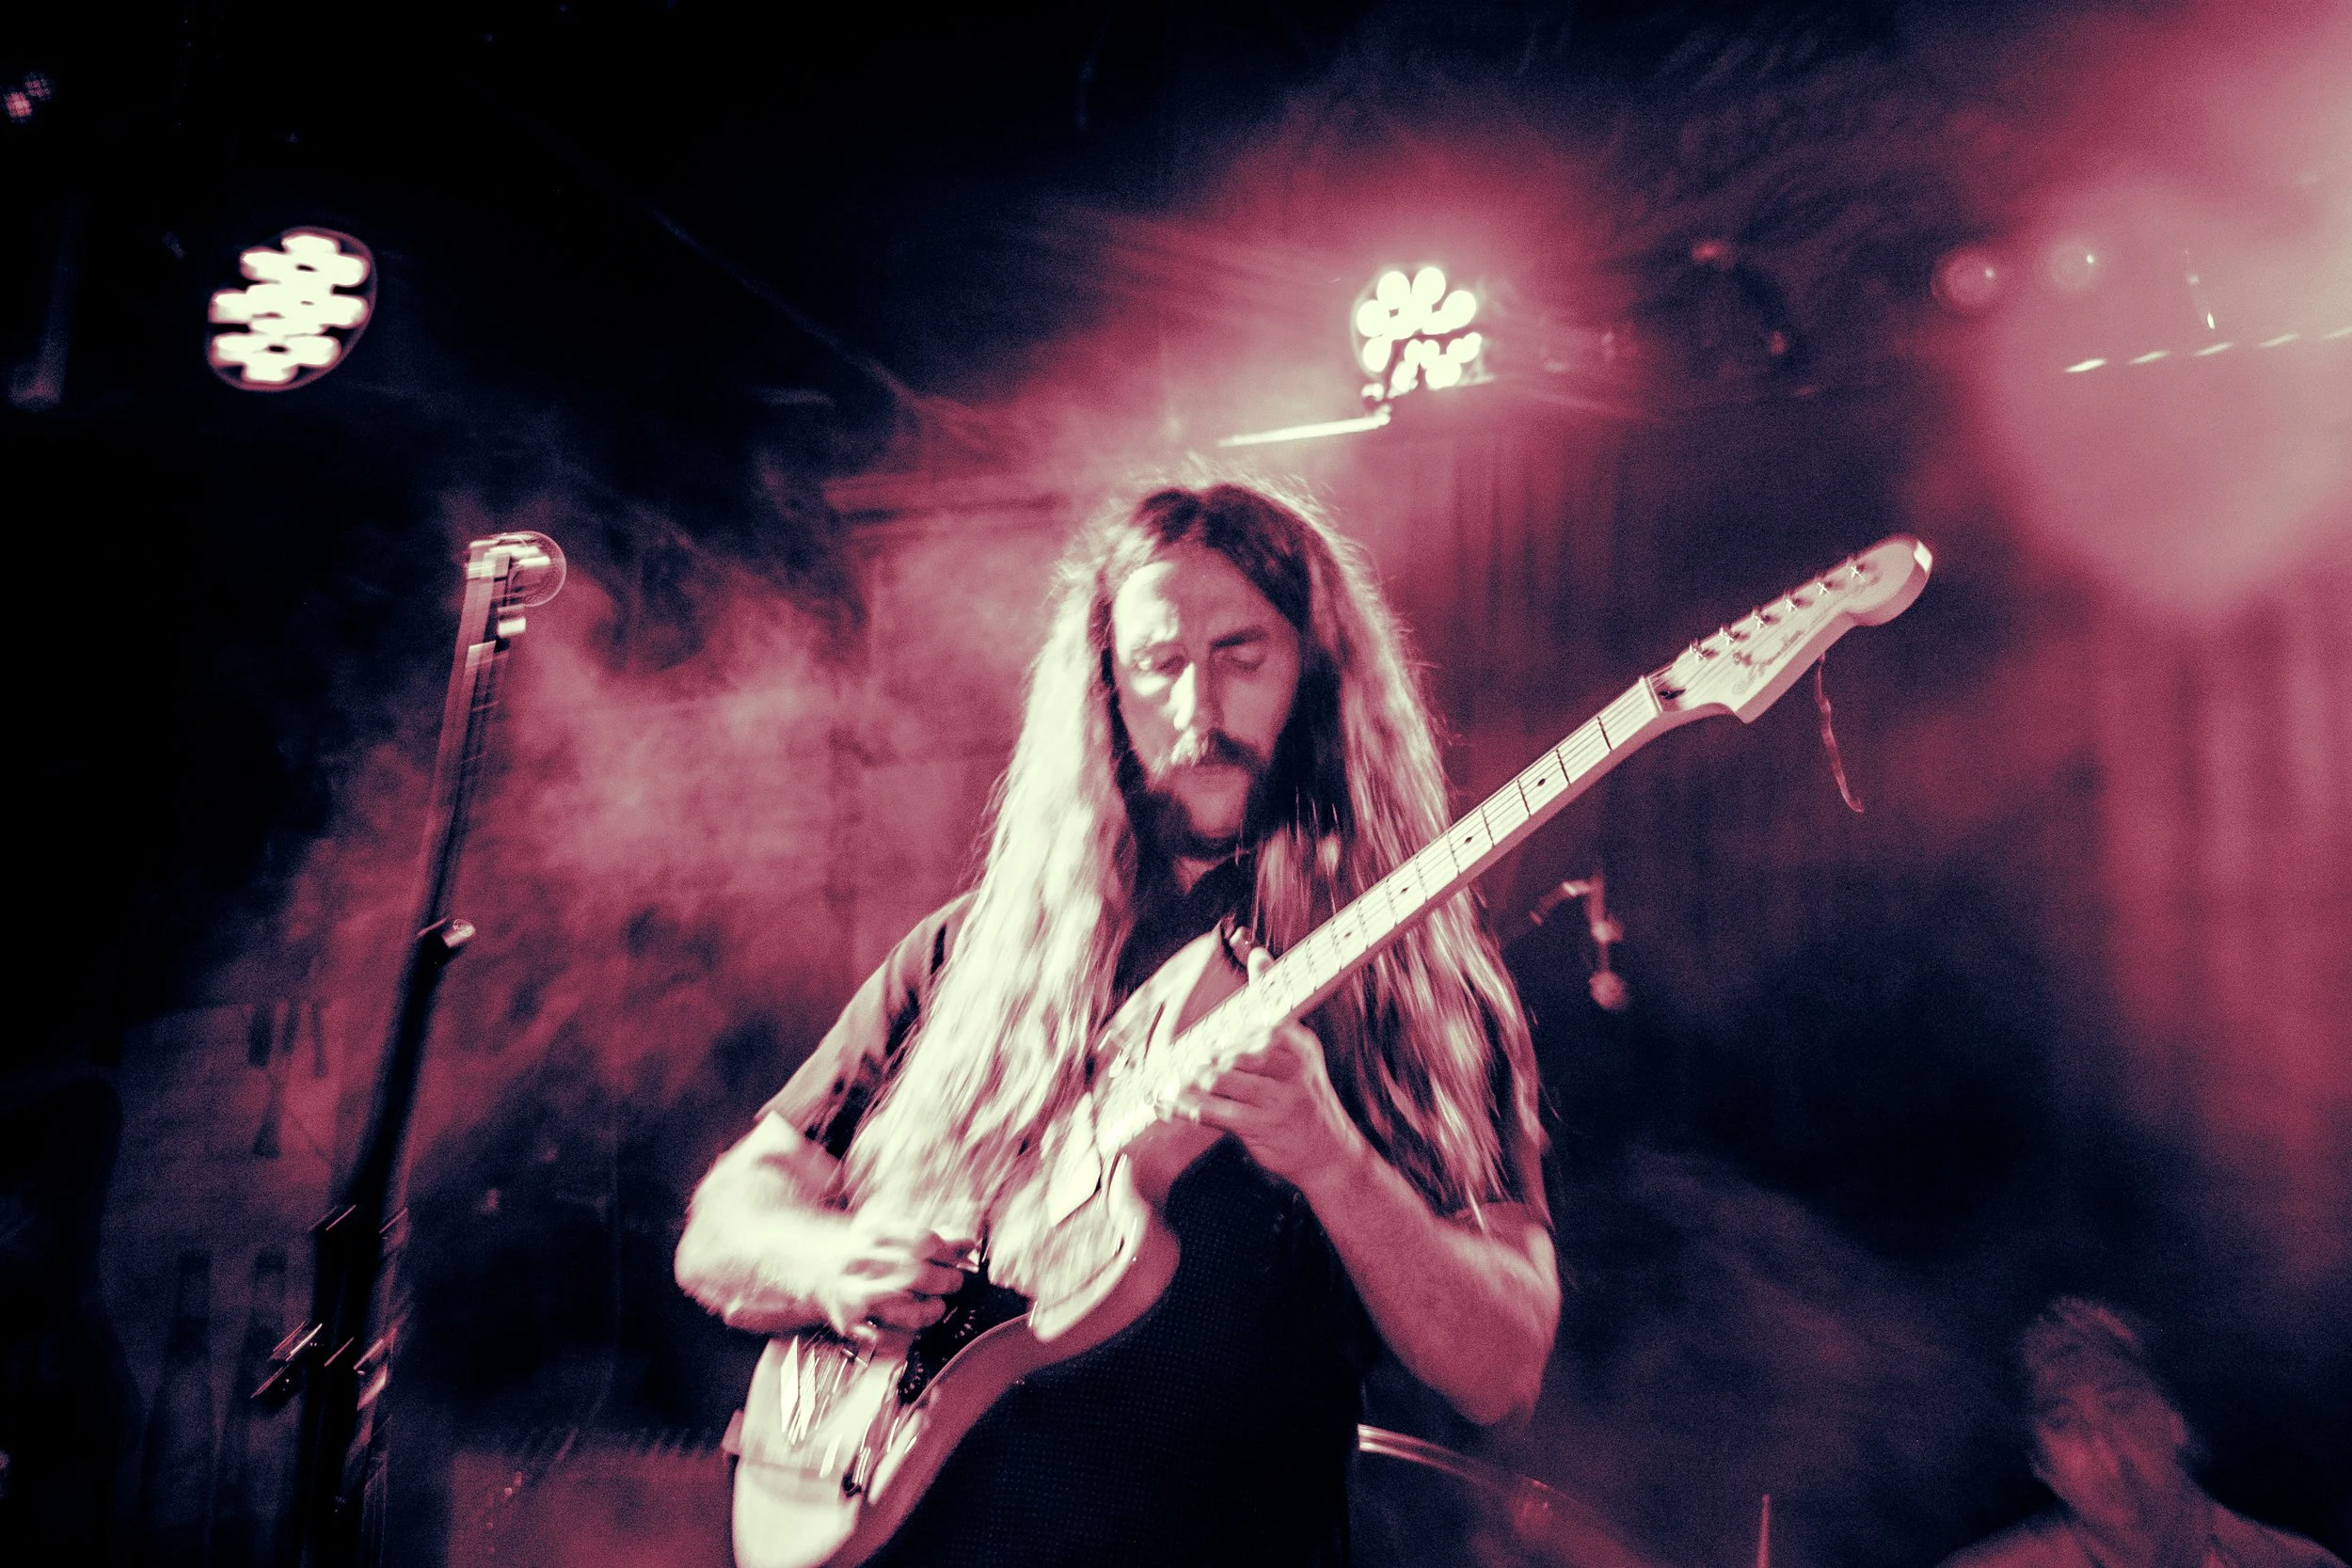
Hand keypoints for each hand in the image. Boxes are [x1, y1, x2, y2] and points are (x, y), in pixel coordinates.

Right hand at [813, 1209, 975, 1337]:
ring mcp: (851, 1294)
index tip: (960, 1257)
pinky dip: (903, 1337)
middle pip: (913, 1273)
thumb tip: (967, 1245)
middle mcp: (860, 1263)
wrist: (818, 1270)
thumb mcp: (893, 1236)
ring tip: (935, 1307)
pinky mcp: (847, 1322)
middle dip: (944, 1281)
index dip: (947, 1251)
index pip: (920, 1241)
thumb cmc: (867, 1254)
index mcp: (874, 1235)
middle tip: (953, 1283)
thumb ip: (931, 1240)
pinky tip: (911, 1329)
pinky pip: (881, 1337)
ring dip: (928, 1312)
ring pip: (898, 1309)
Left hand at [1171, 948, 1367, 1194]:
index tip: (1247, 945)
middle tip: (1199, 1056)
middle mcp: (1289, 1068)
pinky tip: (1166, 1105)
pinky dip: (1183, 1108)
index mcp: (1299, 1045)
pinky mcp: (1258, 1127)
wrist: (1328, 1154)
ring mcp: (1274, 1099)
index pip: (1277, 1005)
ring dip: (1195, 1079)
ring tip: (1185, 1080)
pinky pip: (1211, 1113)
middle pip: (1236, 1046)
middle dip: (1212, 1052)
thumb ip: (1273, 1009)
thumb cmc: (1303, 1095)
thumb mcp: (1299, 1052)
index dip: (1262, 975)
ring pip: (1220, 1078)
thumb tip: (1258, 955)